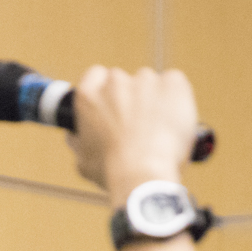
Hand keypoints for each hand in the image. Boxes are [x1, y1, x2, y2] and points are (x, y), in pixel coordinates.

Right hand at [67, 65, 199, 204]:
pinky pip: (175, 84)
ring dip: (154, 100)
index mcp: (89, 96)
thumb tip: (75, 134)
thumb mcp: (83, 160)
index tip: (113, 104)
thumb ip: (79, 141)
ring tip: (159, 130)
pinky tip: (174, 122)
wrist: (143, 174)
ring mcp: (145, 79)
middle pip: (125, 81)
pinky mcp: (172, 83)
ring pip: (151, 85)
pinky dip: (177, 99)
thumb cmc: (111, 172)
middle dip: (131, 98)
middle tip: (138, 125)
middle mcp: (115, 81)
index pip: (96, 76)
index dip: (106, 90)